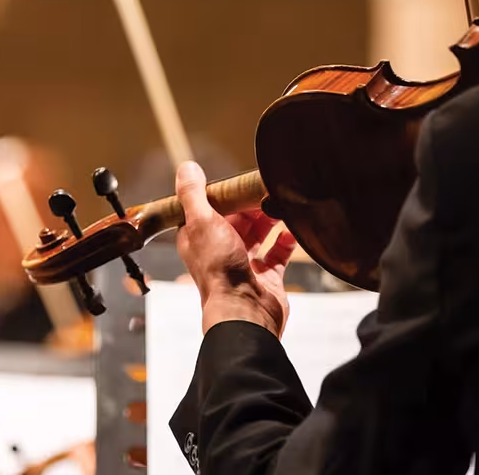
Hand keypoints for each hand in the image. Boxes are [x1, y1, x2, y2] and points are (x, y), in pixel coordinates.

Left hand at [175, 161, 297, 336]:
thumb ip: (193, 194)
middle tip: (269, 188)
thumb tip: (186, 168)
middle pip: (239, 219)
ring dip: (270, 218)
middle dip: (253, 204)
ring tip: (283, 203)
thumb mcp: (201, 223)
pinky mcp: (266, 276)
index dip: (227, 194)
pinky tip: (292, 230)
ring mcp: (244, 264)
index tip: (243, 180)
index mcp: (199, 238)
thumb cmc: (219, 270)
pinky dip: (286, 241)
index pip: (212, 208)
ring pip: (259, 234)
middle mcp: (220, 250)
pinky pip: (278, 253)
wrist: (244, 310)